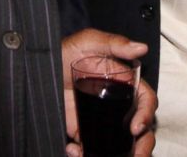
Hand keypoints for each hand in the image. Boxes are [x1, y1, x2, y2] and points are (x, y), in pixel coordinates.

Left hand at [62, 28, 155, 156]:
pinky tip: (75, 150)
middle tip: (137, 156)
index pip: (146, 100)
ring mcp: (103, 119)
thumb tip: (141, 48)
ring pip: (123, 143)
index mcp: (125, 83)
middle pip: (141, 128)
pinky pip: (94, 148)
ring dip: (124, 155)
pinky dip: (86, 154)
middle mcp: (118, 103)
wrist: (40, 67)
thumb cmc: (66, 50)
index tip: (135, 127)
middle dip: (143, 145)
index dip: (146, 114)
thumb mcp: (89, 41)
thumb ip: (114, 43)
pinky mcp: (85, 131)